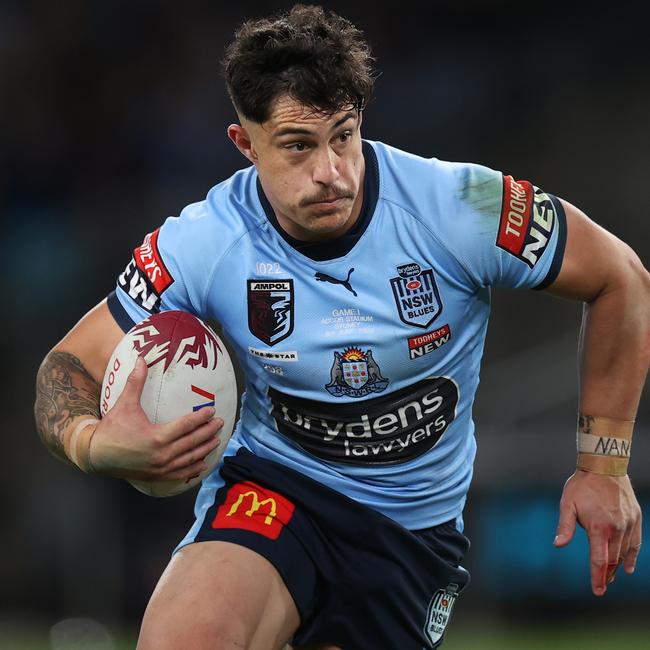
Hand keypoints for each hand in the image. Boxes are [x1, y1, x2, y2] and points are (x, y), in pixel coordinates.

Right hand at [89, 356, 222, 481]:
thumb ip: (136, 382)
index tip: (212, 411)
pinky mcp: (157, 476)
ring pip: (189, 458)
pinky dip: (193, 468)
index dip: (200, 418)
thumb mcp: (124, 403)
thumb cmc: (112, 428)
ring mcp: (160, 468)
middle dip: (208, 432)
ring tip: (216, 440)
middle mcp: (162, 455)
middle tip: (221, 423)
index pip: (186, 425)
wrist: (96, 455)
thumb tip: (141, 359)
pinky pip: (180, 474)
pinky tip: (203, 463)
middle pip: (192, 442)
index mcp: (157, 437)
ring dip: (205, 449)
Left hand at [554, 470, 641, 595]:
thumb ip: (564, 527)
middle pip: (613, 559)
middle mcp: (617, 529)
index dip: (597, 577)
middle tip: (602, 585)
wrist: (604, 466)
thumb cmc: (582, 485)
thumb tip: (558, 545)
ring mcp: (628, 524)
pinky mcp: (635, 519)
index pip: (599, 560)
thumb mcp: (567, 504)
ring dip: (617, 567)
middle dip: (607, 575)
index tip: (597, 590)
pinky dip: (632, 556)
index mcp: (599, 527)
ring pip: (624, 553)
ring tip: (610, 576)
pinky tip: (628, 567)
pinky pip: (635, 543)